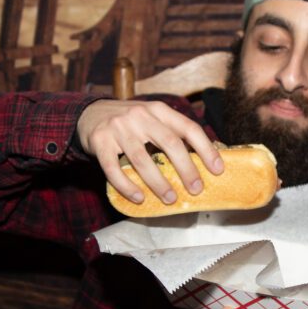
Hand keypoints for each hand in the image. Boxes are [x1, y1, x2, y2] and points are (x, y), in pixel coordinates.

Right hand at [77, 99, 223, 205]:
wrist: (90, 114)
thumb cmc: (130, 123)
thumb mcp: (152, 119)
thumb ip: (172, 133)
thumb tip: (203, 161)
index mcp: (159, 110)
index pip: (188, 128)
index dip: (206, 149)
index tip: (218, 169)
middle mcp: (140, 115)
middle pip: (170, 144)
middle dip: (186, 170)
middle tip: (196, 189)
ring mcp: (119, 127)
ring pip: (143, 159)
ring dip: (159, 183)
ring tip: (170, 198)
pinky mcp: (100, 141)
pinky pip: (113, 169)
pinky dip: (127, 186)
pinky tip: (139, 197)